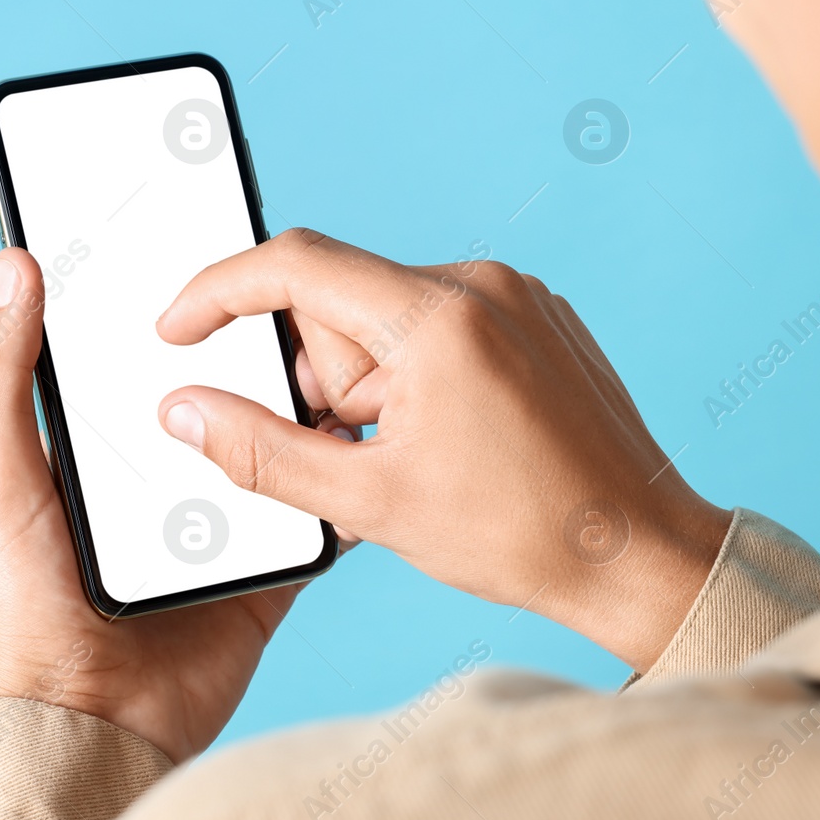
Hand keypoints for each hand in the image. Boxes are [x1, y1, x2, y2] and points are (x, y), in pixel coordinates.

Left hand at [0, 248, 350, 762]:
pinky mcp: (267, 566)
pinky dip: (335, 482)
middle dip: (259, 352)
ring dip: (306, 409)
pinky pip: (313, 512)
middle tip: (300, 301)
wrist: (92, 721)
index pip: (146, 356)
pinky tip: (358, 438)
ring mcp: (221, 519)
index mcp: (102, 444)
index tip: (212, 246)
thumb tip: (13, 266)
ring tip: (339, 361)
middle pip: (224, 392)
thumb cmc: (27, 602)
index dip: (176, 307)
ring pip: (277, 443)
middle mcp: (165, 473)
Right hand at [156, 230, 730, 671]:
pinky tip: (446, 439)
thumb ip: (262, 451)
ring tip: (414, 457)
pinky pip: (438, 325)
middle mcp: (482, 285)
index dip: (219, 292)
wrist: (640, 554)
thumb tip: (187, 411)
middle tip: (356, 452)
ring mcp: (516, 296)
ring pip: (386, 319)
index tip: (179, 330)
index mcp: (439, 317)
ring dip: (370, 386)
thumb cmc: (524, 535)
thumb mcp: (371, 504)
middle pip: (340, 303)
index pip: (295, 265)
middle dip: (323, 379)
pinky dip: (414, 375)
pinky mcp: (536, 316)